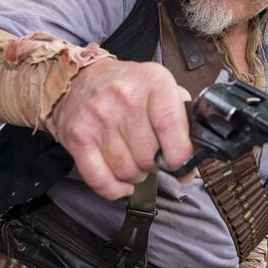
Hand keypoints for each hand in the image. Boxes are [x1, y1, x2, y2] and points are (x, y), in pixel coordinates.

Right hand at [50, 58, 193, 199]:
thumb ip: (183, 121)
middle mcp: (123, 96)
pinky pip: (100, 180)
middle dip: (156, 164)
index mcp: (153, 81)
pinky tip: (122, 184)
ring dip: (136, 175)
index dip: (179, 155)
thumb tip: (190, 164)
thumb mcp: (163, 88)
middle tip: (153, 156)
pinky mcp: (77, 136)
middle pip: (149, 155)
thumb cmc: (129, 89)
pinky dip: (114, 189)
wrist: (81, 78)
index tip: (181, 163)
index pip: (170, 126)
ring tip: (136, 161)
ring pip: (126, 170)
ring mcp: (97, 117)